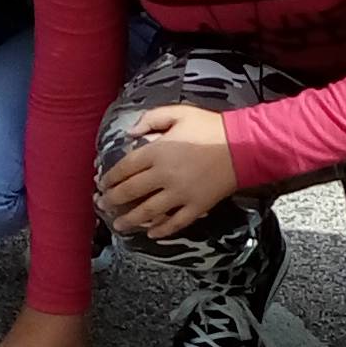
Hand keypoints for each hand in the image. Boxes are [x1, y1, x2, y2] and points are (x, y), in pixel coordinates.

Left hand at [97, 105, 238, 239]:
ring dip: (131, 220)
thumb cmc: (210, 127)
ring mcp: (180, 194)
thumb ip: (151, 119)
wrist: (243, 146)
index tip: (102, 183)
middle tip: (103, 205)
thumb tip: (130, 133)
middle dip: (113, 201)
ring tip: (119, 226)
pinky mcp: (196, 207)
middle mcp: (164, 176)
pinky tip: (151, 233)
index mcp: (157, 152)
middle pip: (131, 192)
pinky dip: (162, 230)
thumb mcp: (179, 112)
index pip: (125, 168)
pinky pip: (175, 222)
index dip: (110, 178)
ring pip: (148, 212)